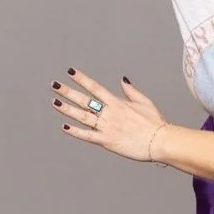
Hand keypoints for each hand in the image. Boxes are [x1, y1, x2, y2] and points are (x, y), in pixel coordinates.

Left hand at [51, 68, 169, 162]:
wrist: (159, 141)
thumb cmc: (155, 123)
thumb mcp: (145, 102)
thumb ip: (131, 91)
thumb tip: (123, 79)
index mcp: (117, 102)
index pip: (95, 87)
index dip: (82, 79)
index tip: (70, 72)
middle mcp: (109, 113)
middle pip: (84, 100)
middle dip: (68, 91)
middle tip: (54, 85)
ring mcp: (106, 127)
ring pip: (82, 116)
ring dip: (67, 109)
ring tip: (55, 102)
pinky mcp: (107, 141)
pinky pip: (87, 136)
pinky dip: (76, 132)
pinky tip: (65, 127)